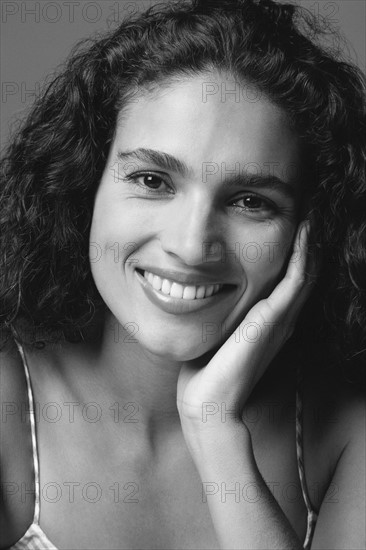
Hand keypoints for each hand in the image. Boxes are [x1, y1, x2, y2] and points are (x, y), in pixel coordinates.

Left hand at [177, 220, 318, 436]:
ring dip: (308, 246)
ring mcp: (280, 321)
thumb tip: (199, 296)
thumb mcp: (217, 336)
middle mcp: (280, 321)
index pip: (287, 284)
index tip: (289, 231)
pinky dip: (303, 256)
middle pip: (302, 276)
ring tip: (309, 220)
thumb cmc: (207, 373)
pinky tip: (303, 234)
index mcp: (268, 325)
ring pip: (305, 274)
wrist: (209, 403)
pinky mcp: (273, 320)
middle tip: (307, 218)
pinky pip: (296, 280)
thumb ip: (220, 318)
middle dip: (305, 248)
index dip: (293, 258)